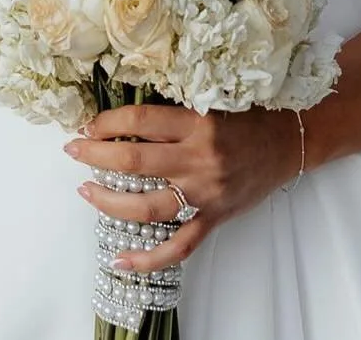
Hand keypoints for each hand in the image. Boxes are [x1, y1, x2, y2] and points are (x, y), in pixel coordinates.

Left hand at [65, 100, 303, 273]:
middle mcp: (199, 159)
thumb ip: (173, 110)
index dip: (107, 123)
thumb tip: (124, 114)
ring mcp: (206, 193)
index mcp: (196, 122)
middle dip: (96, 156)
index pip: (140, 121)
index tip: (86, 124)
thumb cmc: (246, 116)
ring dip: (110, 201)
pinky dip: (149, 257)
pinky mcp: (214, 218)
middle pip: (135, 162)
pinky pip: (179, 246)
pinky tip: (122, 259)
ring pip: (148, 206)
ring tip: (86, 190)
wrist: (289, 141)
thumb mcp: (209, 100)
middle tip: (72, 149)